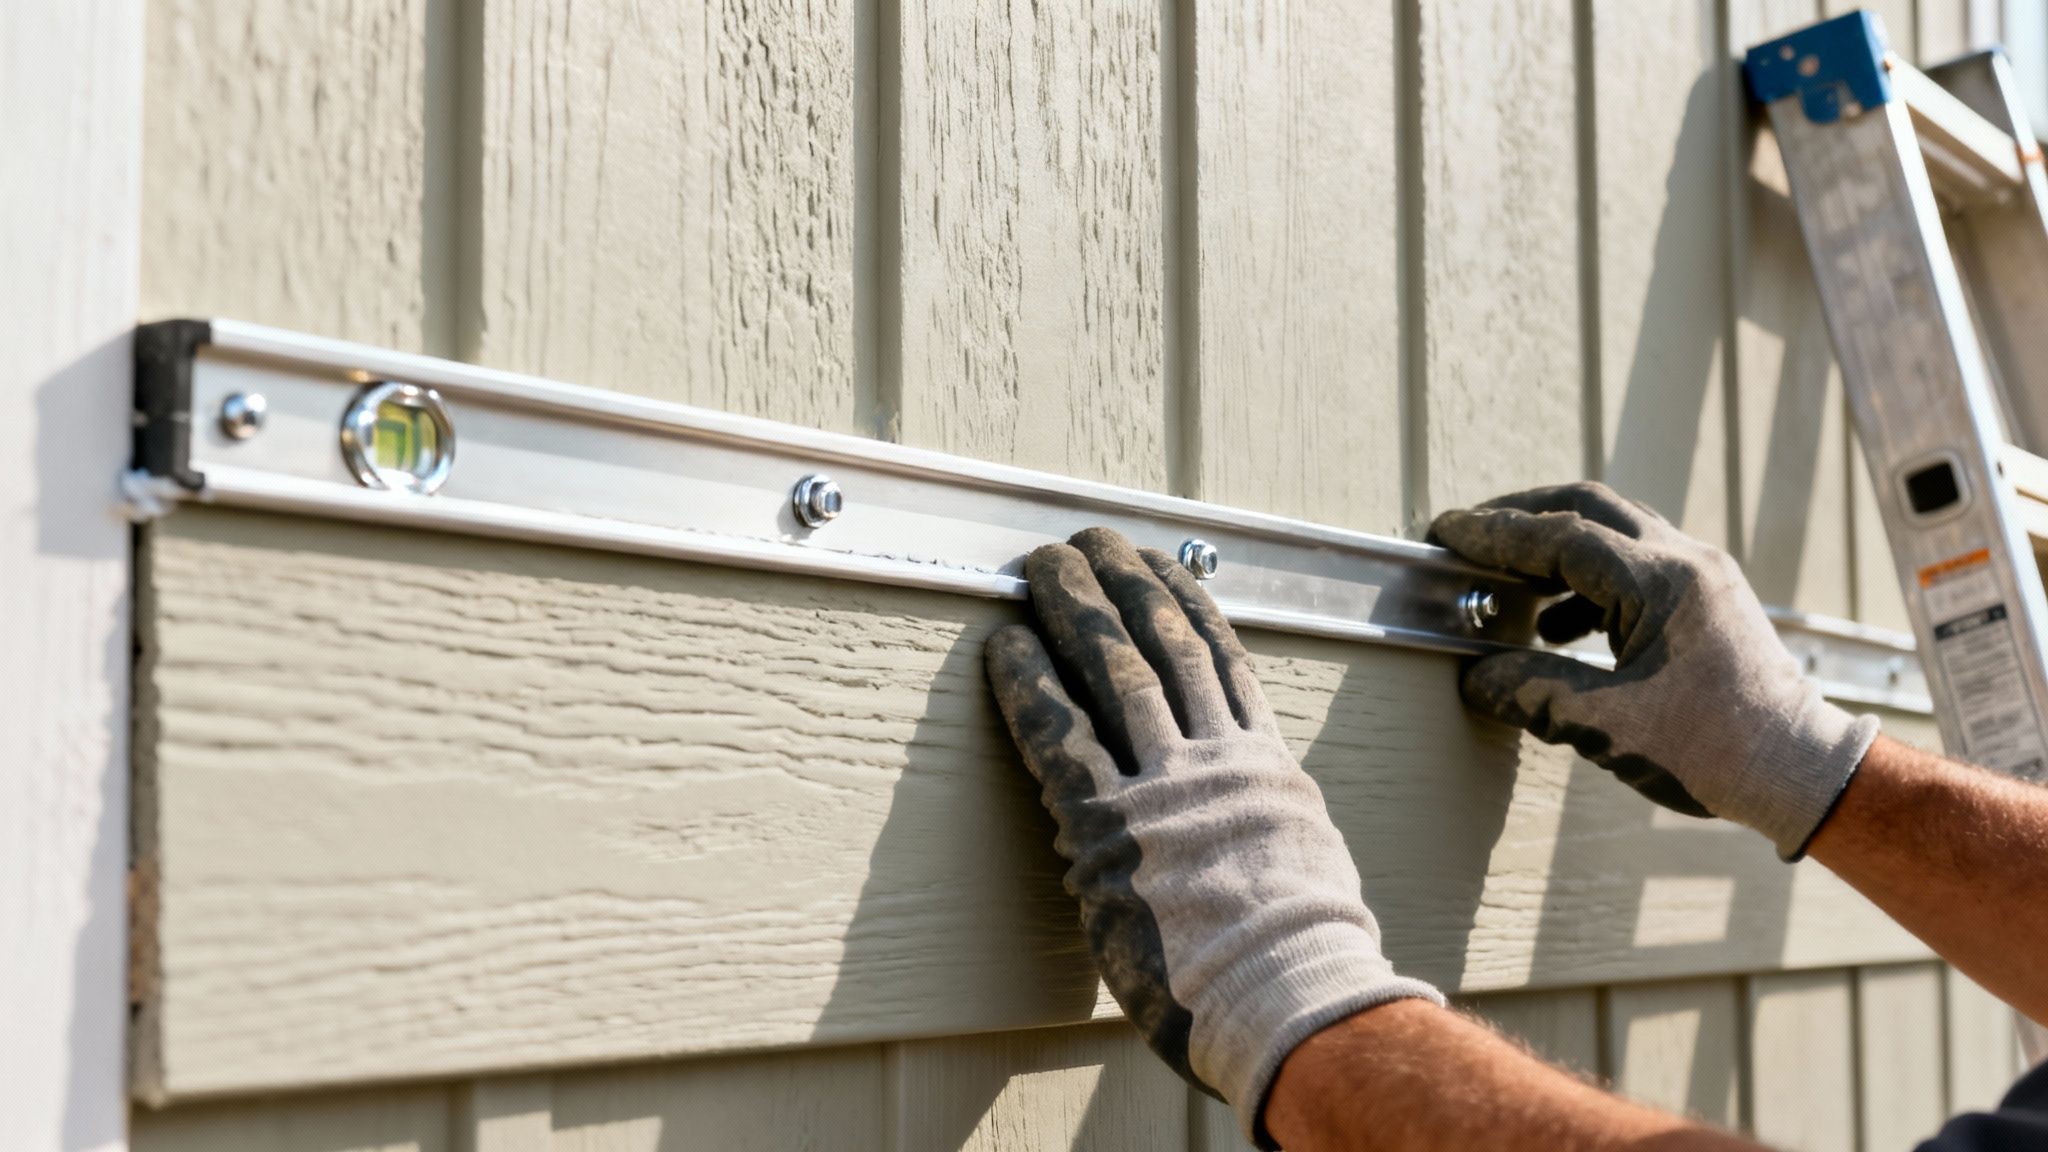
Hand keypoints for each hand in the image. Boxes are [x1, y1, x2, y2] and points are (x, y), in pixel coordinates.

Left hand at [985, 527, 1441, 1148]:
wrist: (1292, 1004)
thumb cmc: (1302, 967)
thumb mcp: (1304, 871)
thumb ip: (1269, 827)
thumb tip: (1259, 822)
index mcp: (1266, 769)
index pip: (1222, 660)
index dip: (1187, 601)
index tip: (1163, 561)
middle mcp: (1216, 761)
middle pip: (1164, 643)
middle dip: (1122, 582)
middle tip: (1089, 539)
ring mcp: (1162, 788)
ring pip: (1113, 667)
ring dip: (1071, 607)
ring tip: (1042, 564)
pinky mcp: (1106, 828)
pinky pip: (1058, 736)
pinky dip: (1029, 683)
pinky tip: (1004, 645)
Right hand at [1430, 482, 1879, 858]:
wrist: (1800, 772)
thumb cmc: (1718, 751)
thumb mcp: (1608, 727)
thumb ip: (1533, 692)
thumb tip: (1476, 677)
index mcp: (1663, 582)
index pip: (1560, 535)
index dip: (1494, 534)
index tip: (1446, 534)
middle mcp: (1686, 562)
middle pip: (1588, 507)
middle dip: (1520, 517)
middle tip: (1468, 536)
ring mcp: (1702, 576)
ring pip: (1613, 530)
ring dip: (1553, 546)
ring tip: (1506, 580)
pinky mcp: (1706, 600)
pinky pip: (1634, 564)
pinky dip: (1584, 580)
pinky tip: (1556, 626)